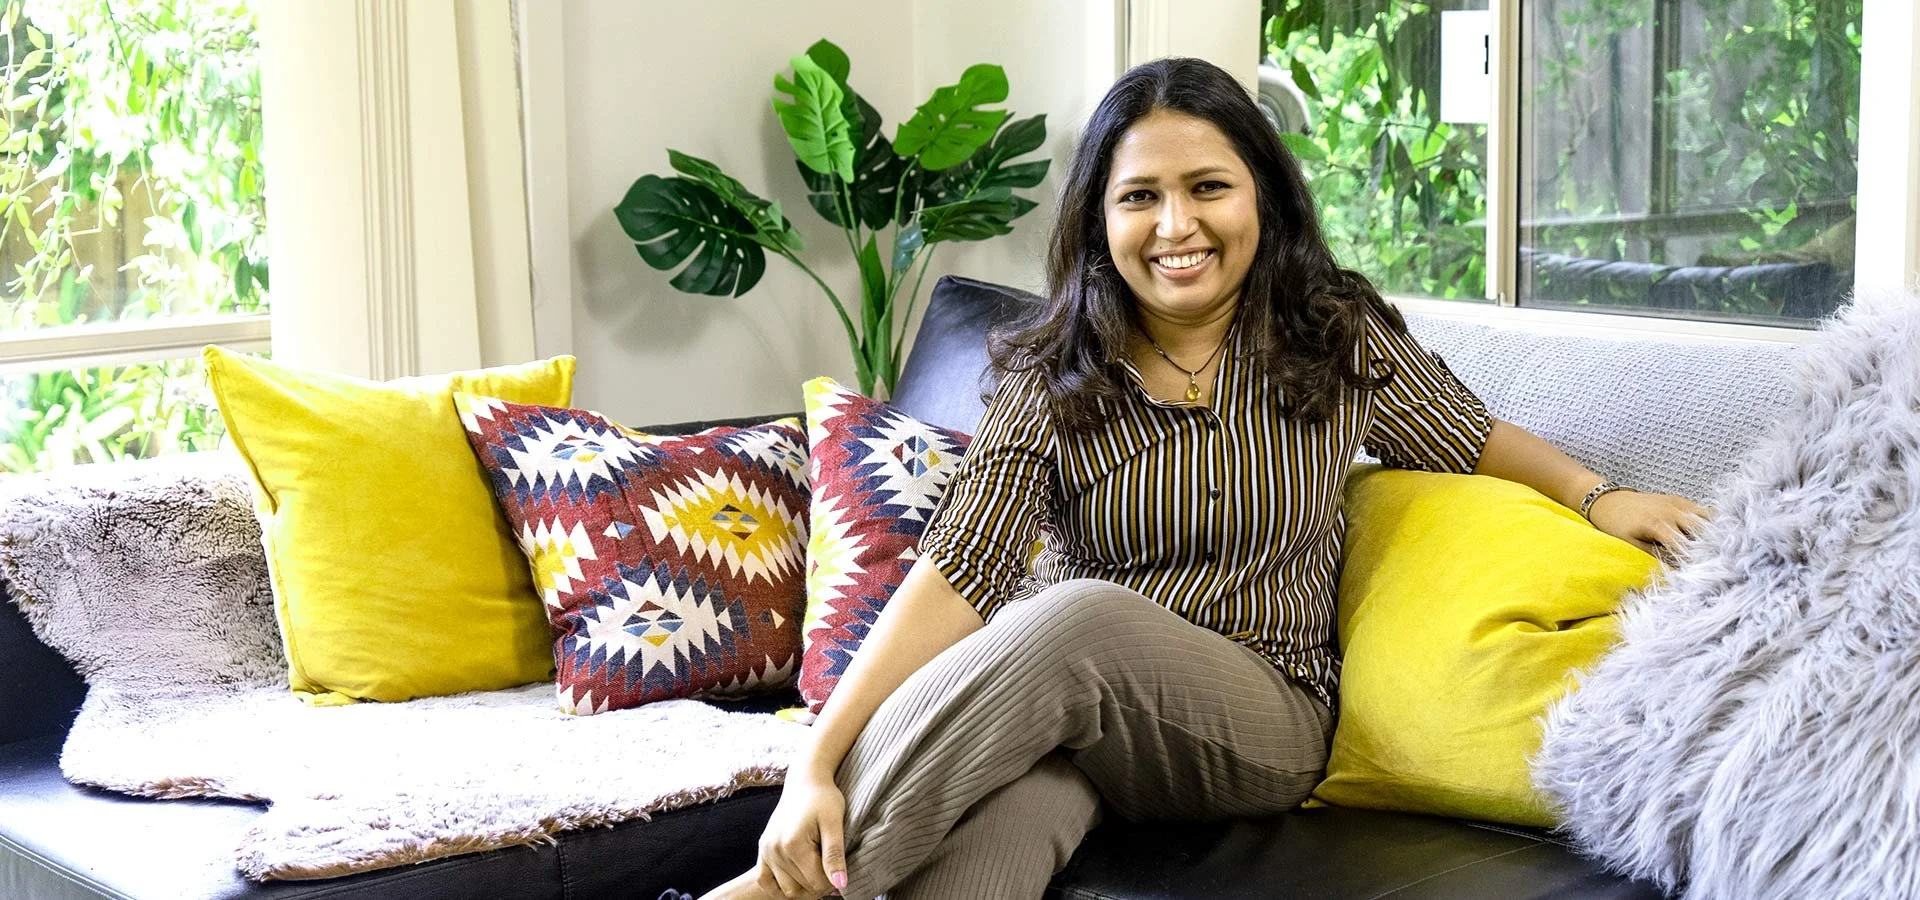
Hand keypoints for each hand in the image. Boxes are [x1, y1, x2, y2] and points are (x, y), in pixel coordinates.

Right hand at [753, 772, 848, 898]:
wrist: (805, 781)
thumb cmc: (823, 798)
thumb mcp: (835, 823)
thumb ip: (835, 856)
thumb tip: (841, 884)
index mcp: (793, 845)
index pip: (817, 883)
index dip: (833, 881)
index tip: (840, 868)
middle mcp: (775, 850)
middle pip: (802, 889)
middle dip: (820, 883)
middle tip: (830, 867)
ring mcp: (766, 851)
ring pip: (786, 890)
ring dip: (803, 886)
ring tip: (816, 868)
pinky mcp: (762, 850)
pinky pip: (765, 881)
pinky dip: (780, 886)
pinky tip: (796, 877)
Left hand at [1586, 488, 1712, 561]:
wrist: (1607, 500)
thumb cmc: (1616, 526)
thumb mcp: (1632, 545)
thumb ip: (1656, 555)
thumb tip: (1680, 568)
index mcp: (1657, 524)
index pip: (1684, 546)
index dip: (1693, 560)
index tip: (1702, 572)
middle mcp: (1671, 511)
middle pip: (1701, 530)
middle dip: (1708, 547)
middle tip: (1716, 562)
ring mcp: (1677, 503)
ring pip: (1707, 518)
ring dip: (1713, 534)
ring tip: (1716, 549)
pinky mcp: (1680, 500)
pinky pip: (1702, 510)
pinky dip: (1709, 522)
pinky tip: (1712, 535)